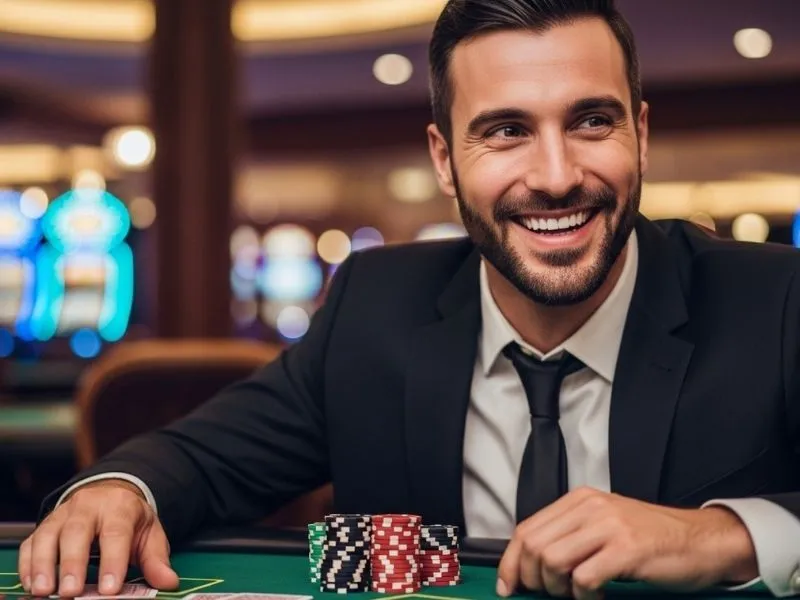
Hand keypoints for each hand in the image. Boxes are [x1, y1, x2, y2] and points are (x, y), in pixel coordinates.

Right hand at [18, 480, 178, 597]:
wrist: (111, 496)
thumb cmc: (130, 521)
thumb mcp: (149, 534)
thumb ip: (156, 559)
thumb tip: (169, 581)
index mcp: (120, 506)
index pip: (116, 533)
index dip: (113, 561)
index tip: (110, 589)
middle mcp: (88, 506)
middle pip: (77, 531)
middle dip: (72, 563)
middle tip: (71, 592)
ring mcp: (63, 514)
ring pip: (48, 535)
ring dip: (43, 565)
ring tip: (45, 591)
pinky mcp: (45, 525)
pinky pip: (31, 542)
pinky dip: (28, 564)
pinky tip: (31, 584)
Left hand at [497, 487, 756, 599]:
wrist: (702, 540)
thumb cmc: (651, 539)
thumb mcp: (604, 526)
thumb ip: (570, 537)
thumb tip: (531, 566)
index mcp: (580, 500)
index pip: (527, 529)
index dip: (511, 562)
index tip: (508, 586)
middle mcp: (590, 507)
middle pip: (535, 546)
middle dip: (532, 579)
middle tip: (547, 595)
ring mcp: (609, 527)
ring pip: (553, 561)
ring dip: (557, 589)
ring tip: (573, 595)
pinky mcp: (627, 549)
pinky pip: (584, 578)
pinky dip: (583, 596)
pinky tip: (596, 597)